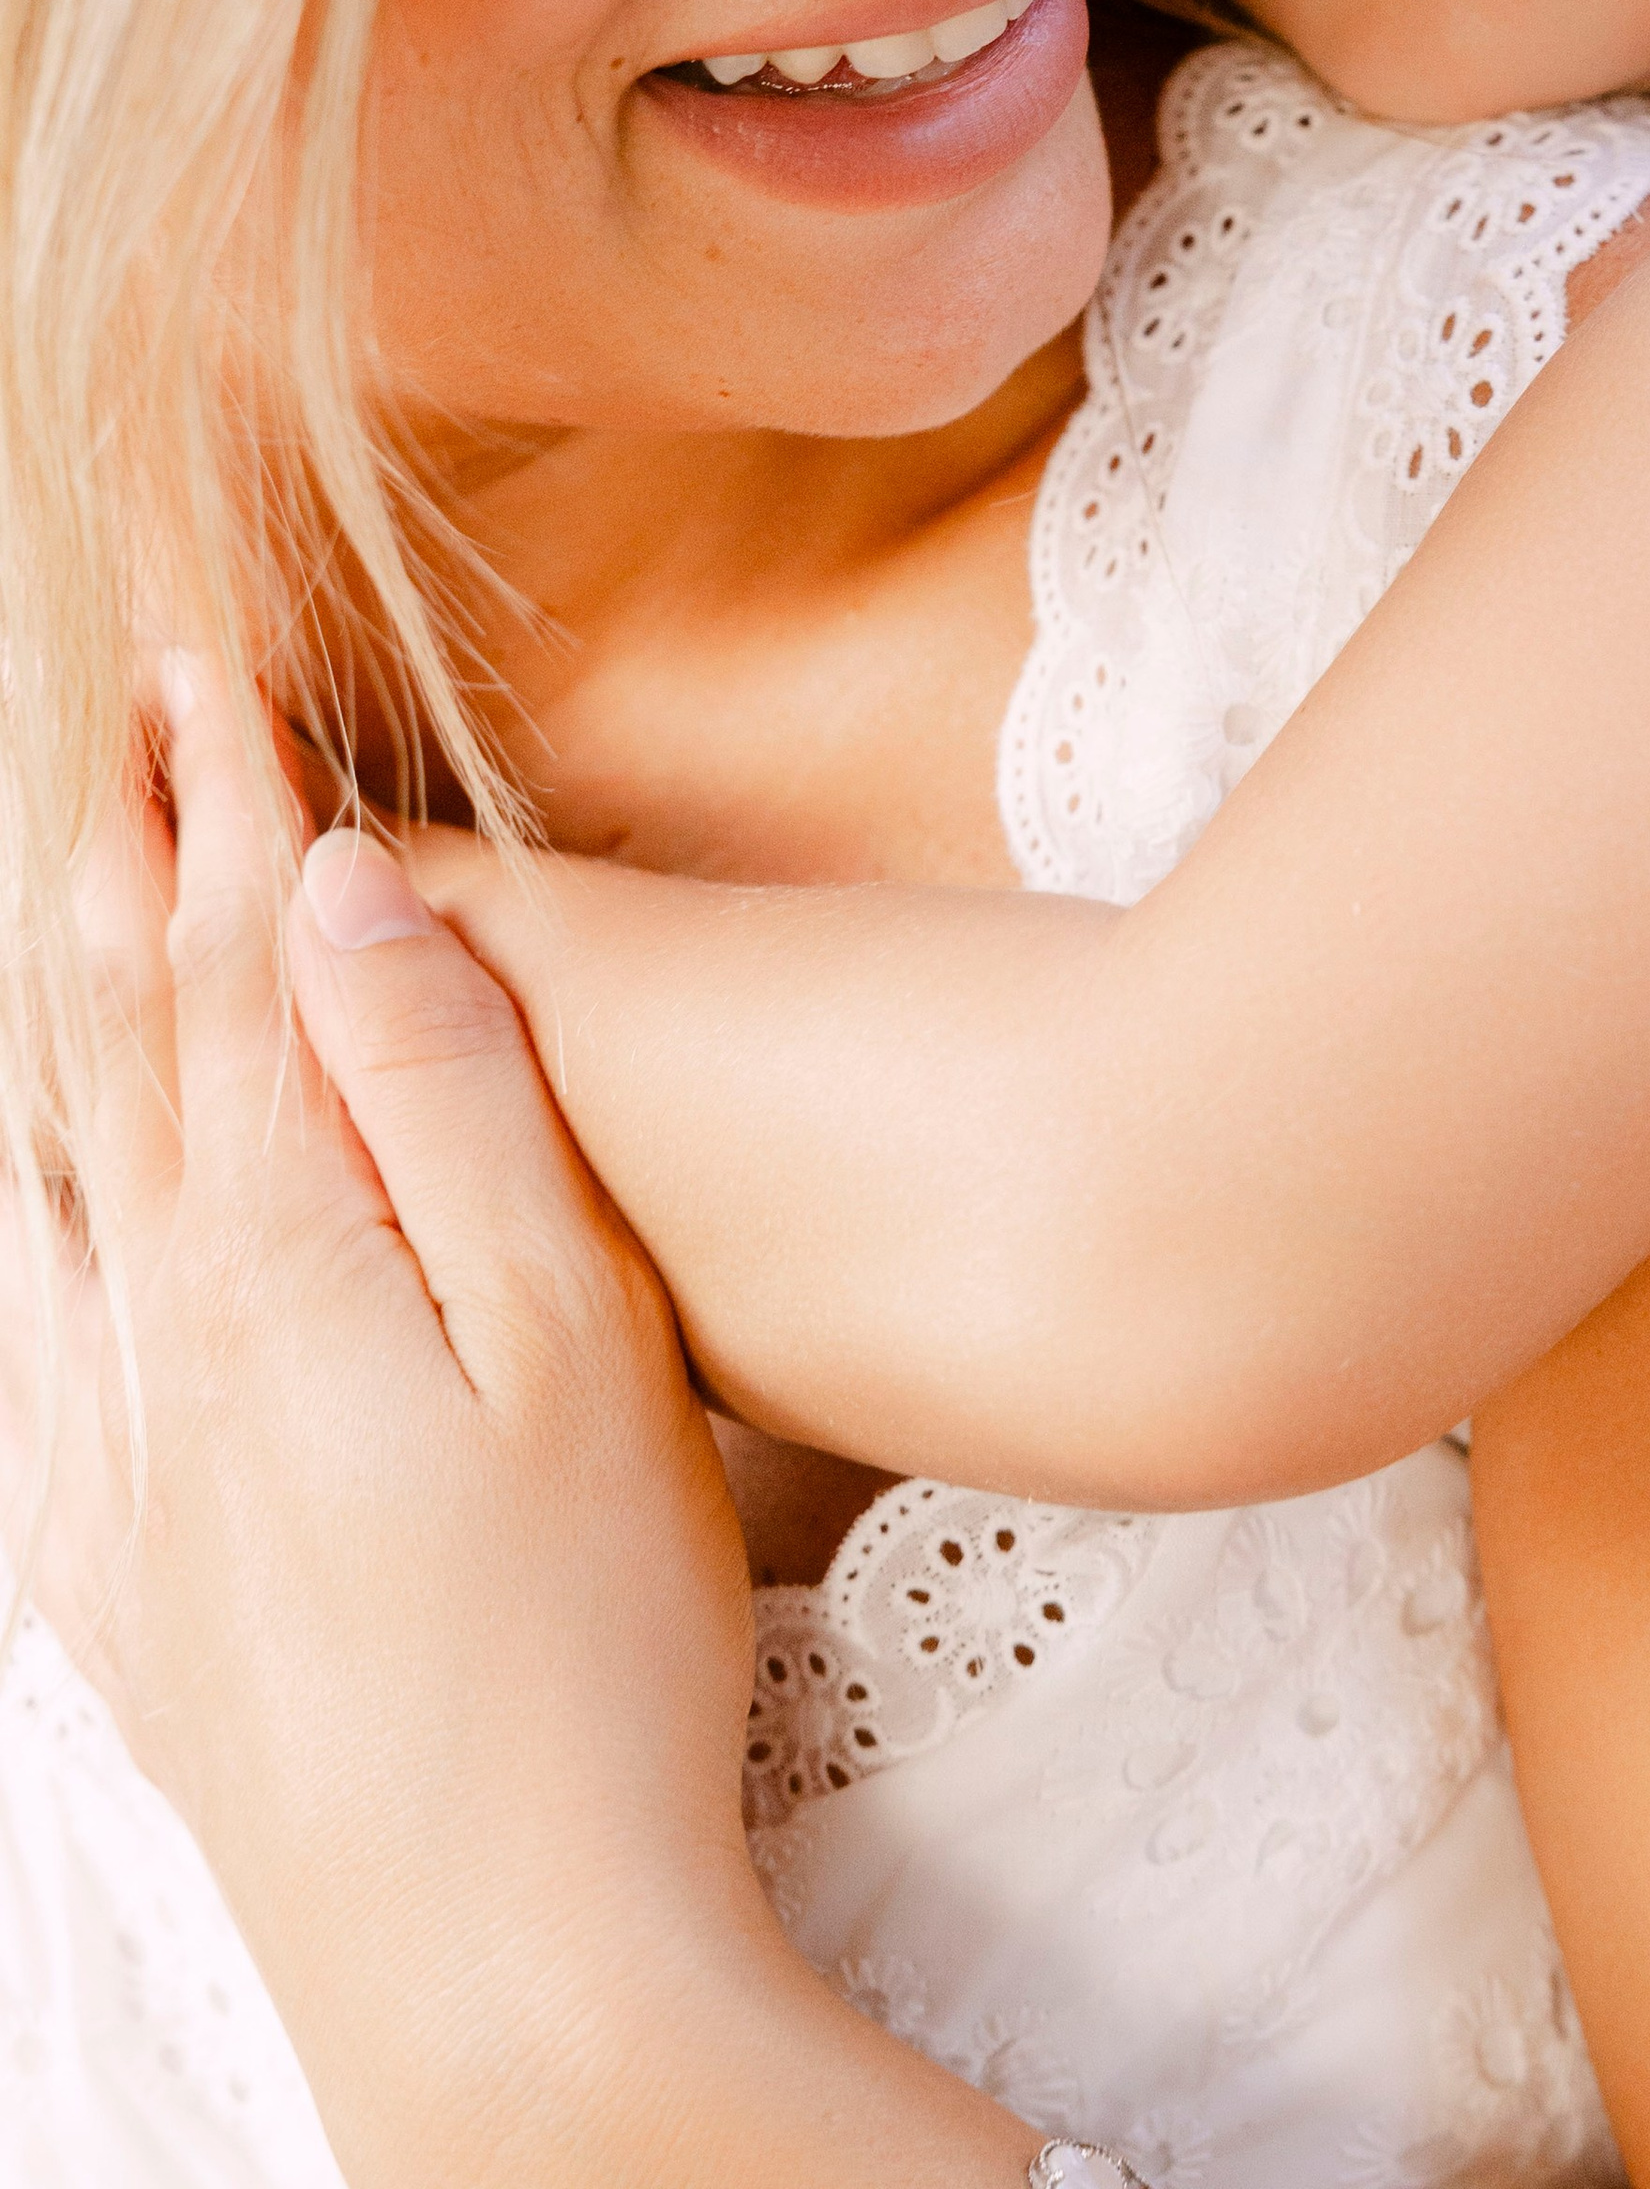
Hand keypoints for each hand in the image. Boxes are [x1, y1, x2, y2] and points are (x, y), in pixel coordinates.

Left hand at [5, 667, 1035, 2187]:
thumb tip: (343, 896)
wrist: (505, 1980)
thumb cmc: (582, 1659)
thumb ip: (452, 1103)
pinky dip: (17, 1227)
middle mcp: (157, 1356)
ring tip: (51, 910)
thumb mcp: (573, 1342)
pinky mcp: (129, 1589)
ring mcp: (122, 1482)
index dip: (222, 818)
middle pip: (117, 1060)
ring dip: (52, 1025)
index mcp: (275, 1271)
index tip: (208, 678)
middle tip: (124, 730)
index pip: (230, 982)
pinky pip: (29, 1353)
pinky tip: (19, 1220)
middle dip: (122, 875)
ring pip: (51, 1189)